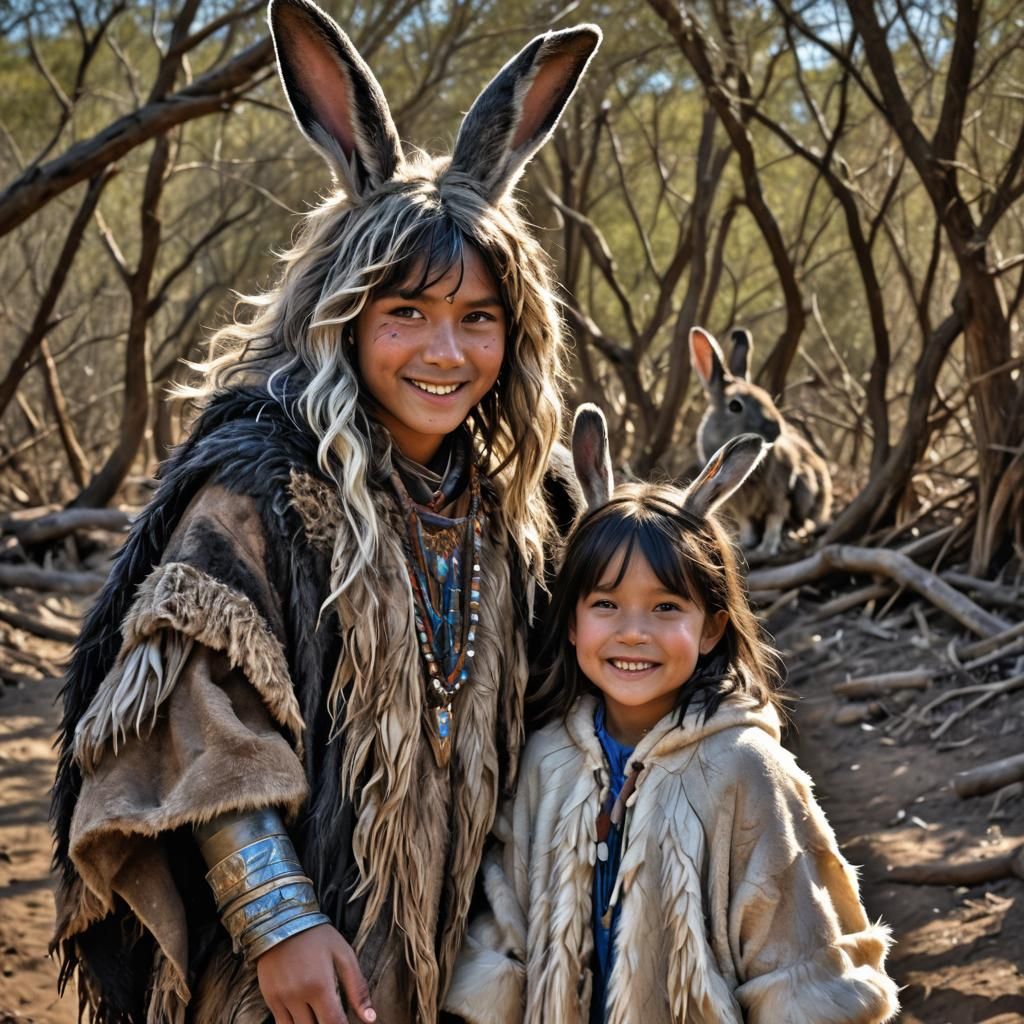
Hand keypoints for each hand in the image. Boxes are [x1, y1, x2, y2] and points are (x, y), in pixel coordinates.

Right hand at [256, 923, 375, 1023]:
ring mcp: (282, 999)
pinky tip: (305, 1018)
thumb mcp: (343, 954)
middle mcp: (299, 996)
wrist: (281, 920)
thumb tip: (370, 1018)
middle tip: (334, 1016)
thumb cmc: (317, 936)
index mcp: (321, 985)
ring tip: (321, 1015)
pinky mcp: (270, 999)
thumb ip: (358, 987)